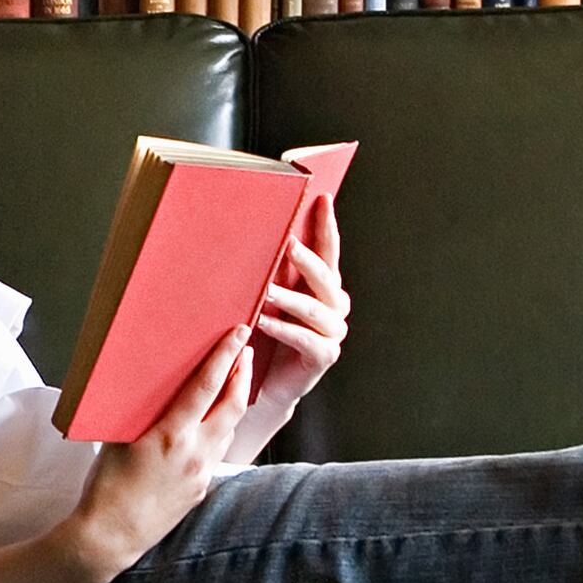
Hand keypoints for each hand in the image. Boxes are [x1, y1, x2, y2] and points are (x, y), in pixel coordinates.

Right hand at [67, 322, 262, 582]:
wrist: (112, 535)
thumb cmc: (105, 484)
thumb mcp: (119, 439)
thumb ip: (141, 413)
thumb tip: (154, 388)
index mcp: (172, 434)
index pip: (207, 386)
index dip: (226, 356)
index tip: (239, 334)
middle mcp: (195, 452)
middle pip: (233, 405)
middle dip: (242, 374)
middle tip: (246, 351)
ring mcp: (202, 473)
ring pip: (229, 429)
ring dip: (233, 403)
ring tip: (233, 382)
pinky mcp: (202, 488)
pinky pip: (216, 452)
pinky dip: (218, 431)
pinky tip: (210, 425)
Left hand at [243, 188, 349, 427]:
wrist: (263, 383)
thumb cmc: (263, 334)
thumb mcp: (267, 297)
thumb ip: (269, 271)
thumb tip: (247, 232)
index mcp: (325, 287)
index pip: (329, 251)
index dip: (327, 226)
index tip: (322, 198)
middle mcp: (334, 307)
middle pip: (326, 279)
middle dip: (307, 261)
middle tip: (288, 245)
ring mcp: (332, 333)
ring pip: (316, 310)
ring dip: (290, 298)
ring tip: (266, 290)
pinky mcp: (323, 357)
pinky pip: (306, 340)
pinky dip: (285, 329)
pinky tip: (264, 322)